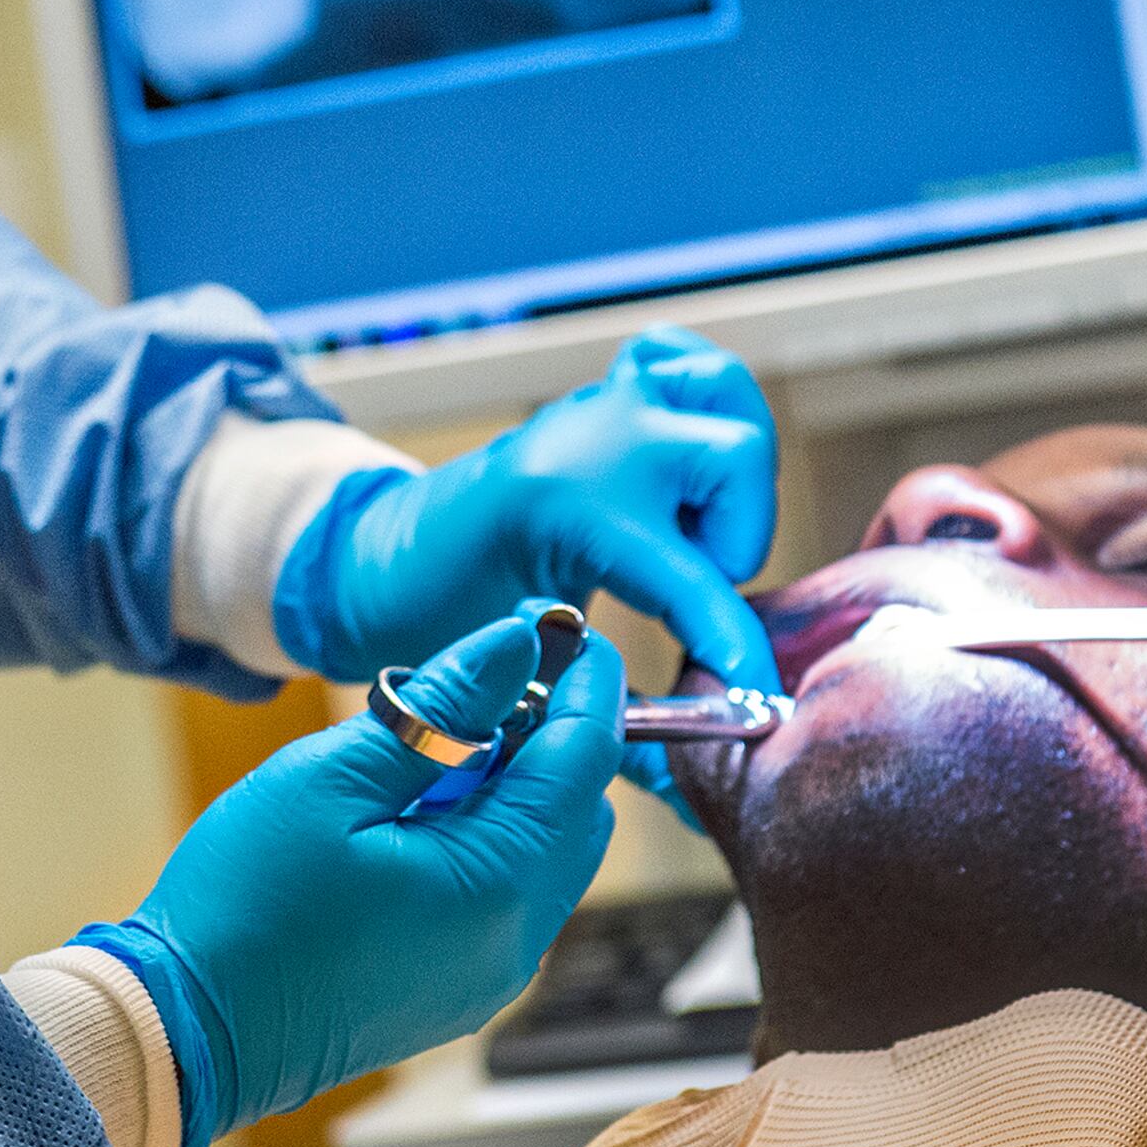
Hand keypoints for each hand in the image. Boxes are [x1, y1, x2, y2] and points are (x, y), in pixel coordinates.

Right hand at [79, 609, 623, 1146]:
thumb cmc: (245, 902)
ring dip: (518, 787)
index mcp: (498, 882)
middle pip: (580, 808)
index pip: (584, 758)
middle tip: (485, 678)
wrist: (187, 1031)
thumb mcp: (333, 778)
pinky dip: (490, 837)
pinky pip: (511, 897)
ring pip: (549, 853)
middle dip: (551, 733)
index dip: (585, 683)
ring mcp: (490, 975)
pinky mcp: (459, 990)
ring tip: (433, 746)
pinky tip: (417, 812)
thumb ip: (440, 708)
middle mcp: (516, 940)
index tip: (562, 627)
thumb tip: (515, 647)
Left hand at [279, 328, 779, 698]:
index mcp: (569, 507)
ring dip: (731, 470)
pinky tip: (681, 466)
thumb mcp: (524, 674)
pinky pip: (678, 359)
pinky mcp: (606, 391)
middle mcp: (597, 437)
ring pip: (723, 392)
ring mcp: (604, 402)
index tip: (759, 698)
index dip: (734, 644)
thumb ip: (605, 719)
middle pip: (736, 451)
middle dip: (737, 534)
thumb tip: (683, 786)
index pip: (690, 577)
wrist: (386, 558)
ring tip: (694, 528)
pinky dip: (700, 400)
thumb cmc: (446, 621)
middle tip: (694, 587)